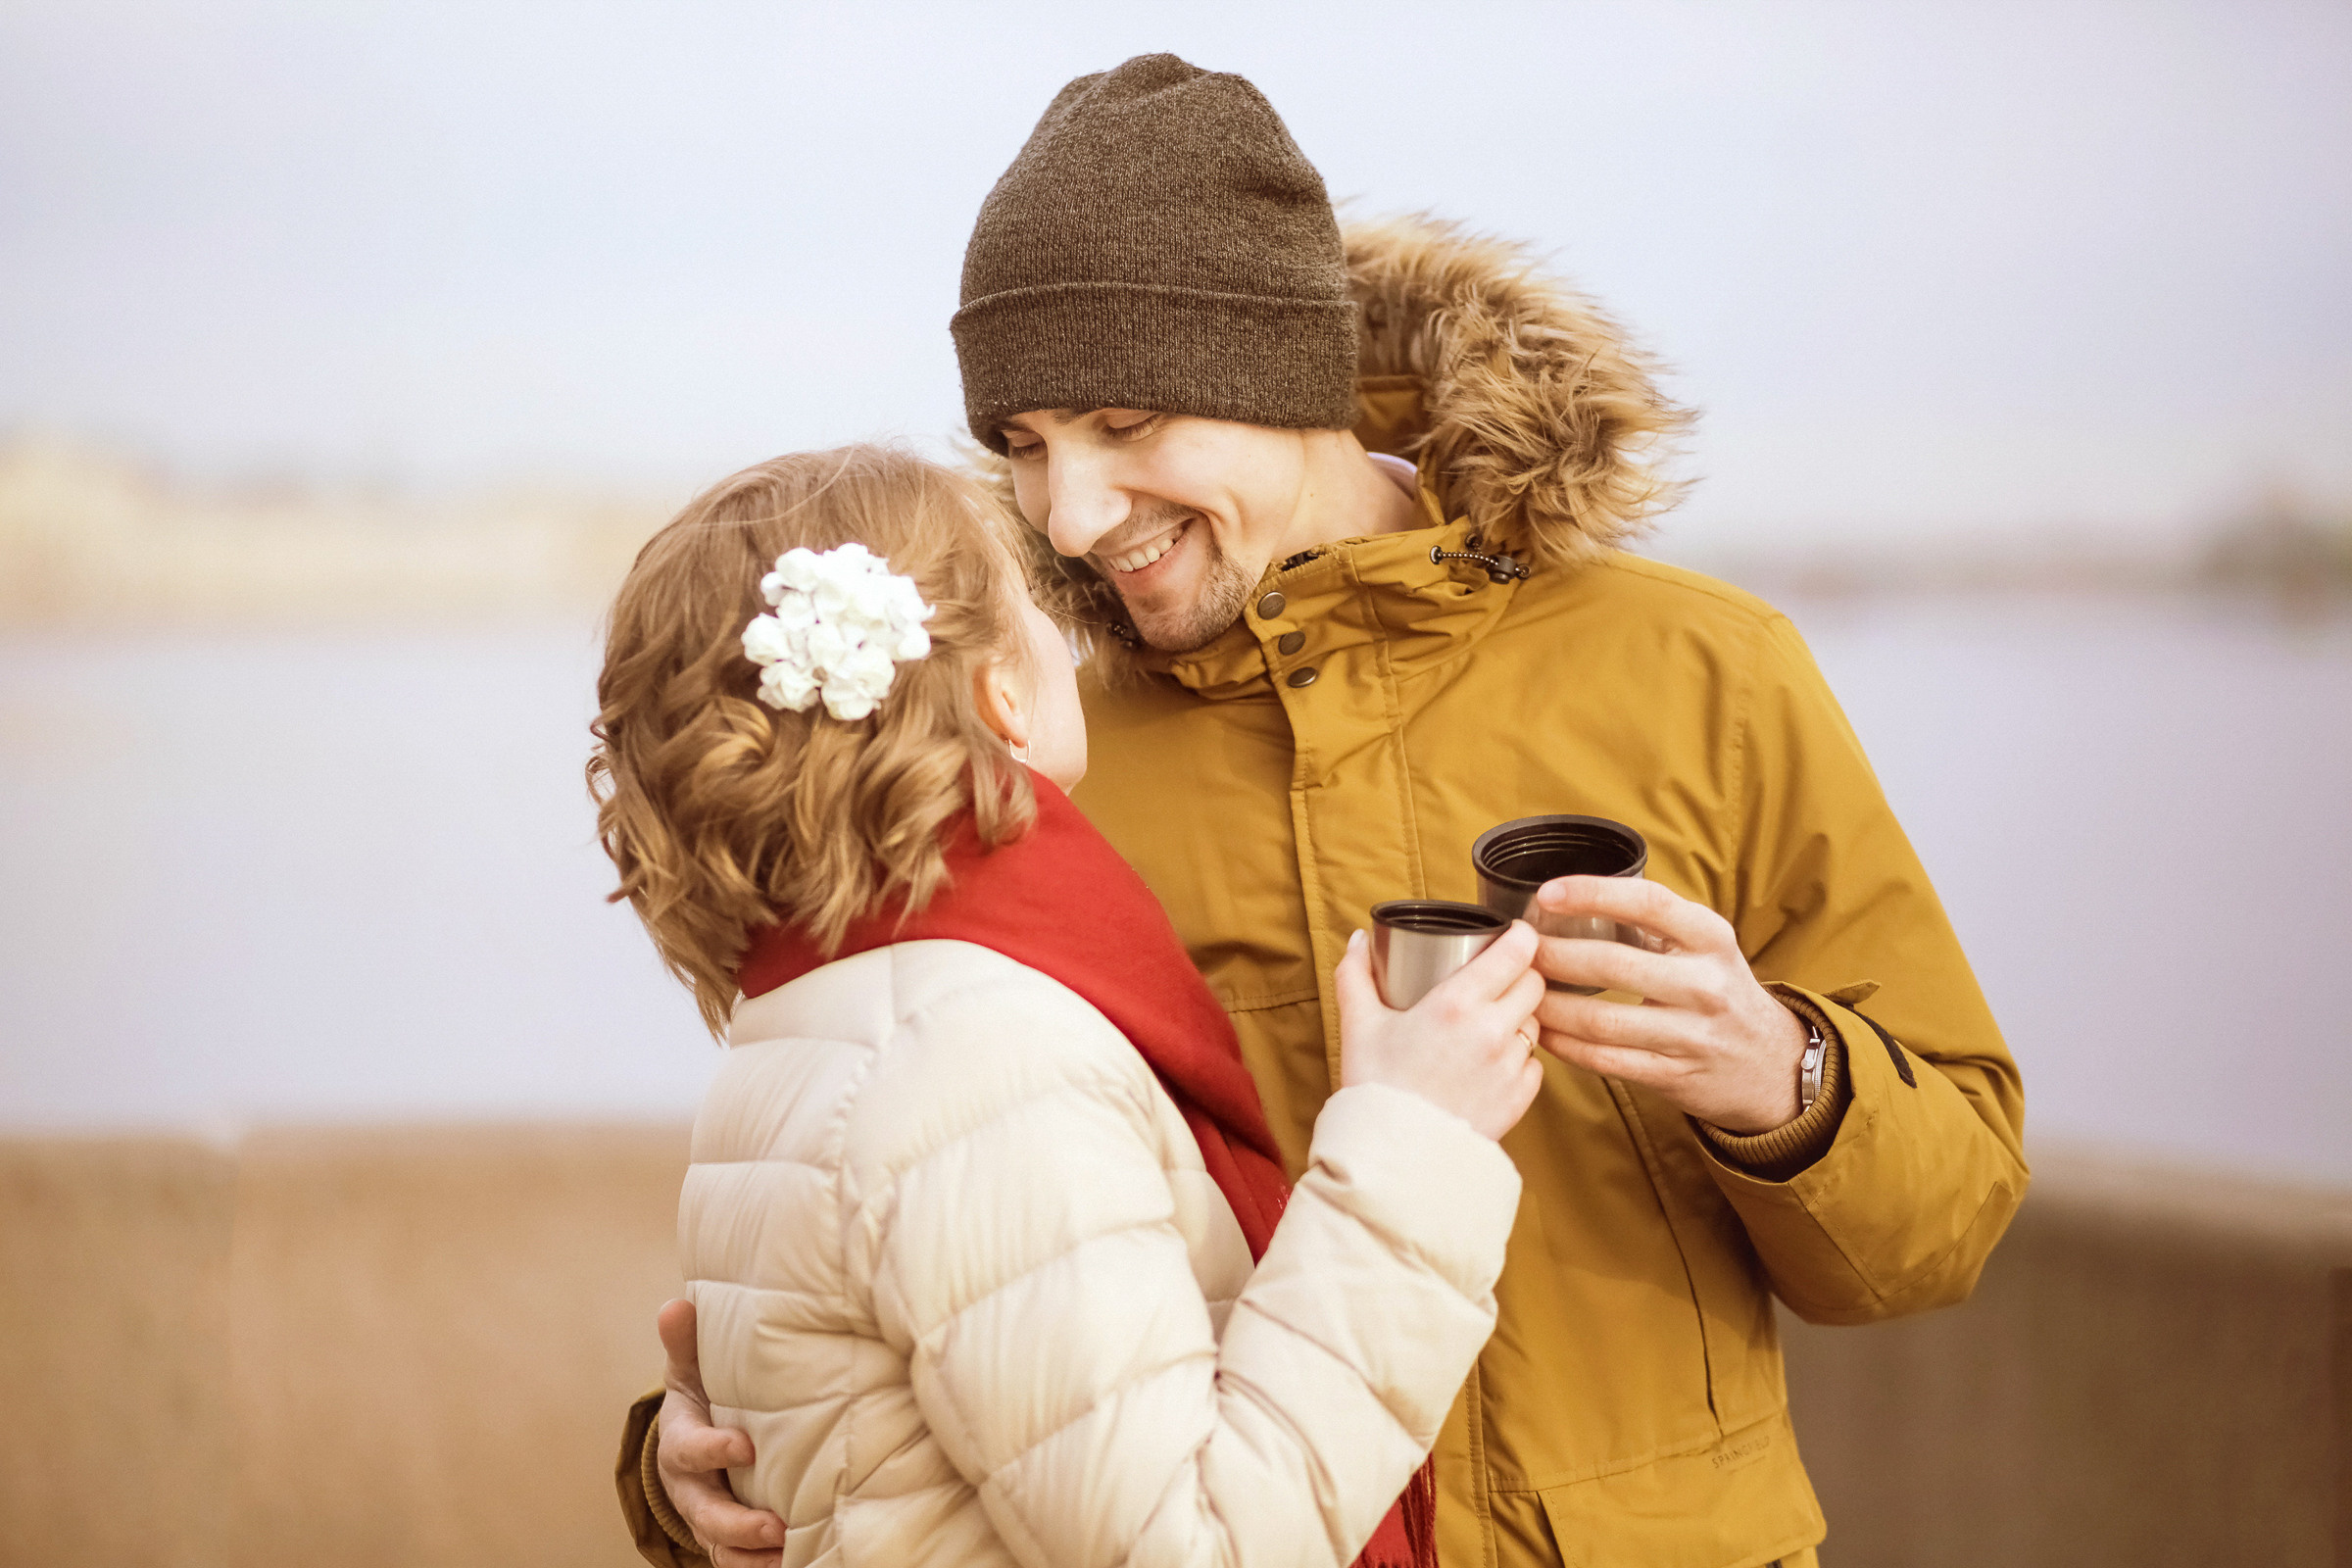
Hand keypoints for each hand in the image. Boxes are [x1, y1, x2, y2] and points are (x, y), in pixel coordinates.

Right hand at [654, 1298, 786, 1566]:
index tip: (746, 1446)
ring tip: (789, 1553)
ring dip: (752, 1554)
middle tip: (775, 1525)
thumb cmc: (701, 1394)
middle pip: (704, 1512)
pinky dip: (759, 1566)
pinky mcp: (726, 1535)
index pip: (689, 1449)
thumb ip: (686, 1342)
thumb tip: (676, 1306)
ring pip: (721, 1545)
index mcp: (680, 1440)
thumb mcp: (691, 1367)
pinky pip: (737, 1561)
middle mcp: (690, 1485)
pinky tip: (794, 1562)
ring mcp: (706, 1514)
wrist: (694, 1433)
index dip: (714, 1450)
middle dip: (737, 1523)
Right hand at [1335, 920, 1546, 1140]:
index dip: (1521, 936)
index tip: (1515, 934)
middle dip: (1522, 974)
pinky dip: (1519, 1059)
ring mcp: (1511, 1066)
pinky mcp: (1520, 1098)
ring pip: (1536, 1023)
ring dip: (1520, 1017)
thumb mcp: (1358, 1025)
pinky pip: (1534, 1064)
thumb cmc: (1375, 1088)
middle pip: (1535, 983)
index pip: (1517, 952)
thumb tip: (1357, 940)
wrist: (1392, 1157)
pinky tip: (1493, 1062)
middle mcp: (1492, 1031)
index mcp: (1456, 1004)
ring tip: (1493, 1022)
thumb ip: (1355, 975)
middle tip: (1500, 978)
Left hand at [1528, 877, 1809, 1133]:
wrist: (1771, 1063)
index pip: (1648, 903)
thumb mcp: (1706, 946)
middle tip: (1521, 952)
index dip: (1593, 893)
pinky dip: (1568, 1047)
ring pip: (1602, 1021)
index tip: (1547, 894)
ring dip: (1552, 1008)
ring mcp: (1692, 1034)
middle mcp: (1705, 983)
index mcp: (1710, 938)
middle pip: (1614, 965)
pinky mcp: (1675, 1075)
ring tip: (1523, 994)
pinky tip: (1545, 1033)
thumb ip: (1654, 922)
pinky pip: (1608, 1060)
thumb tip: (1572, 897)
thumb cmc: (1721, 990)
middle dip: (1555, 957)